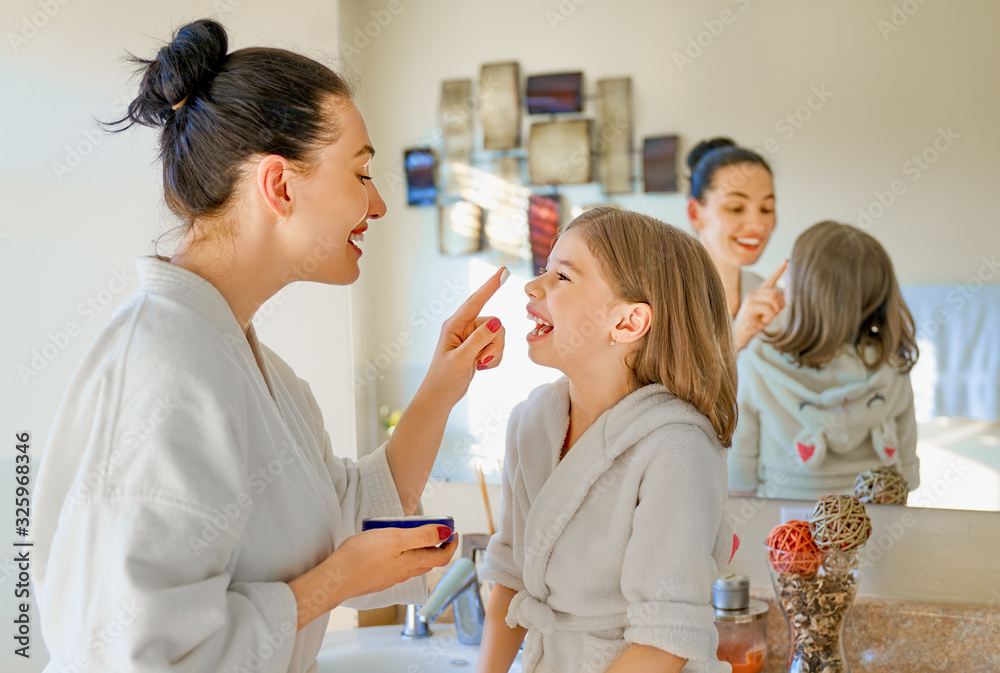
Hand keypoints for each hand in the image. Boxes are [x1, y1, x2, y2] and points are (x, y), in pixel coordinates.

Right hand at [290, 524, 457, 628]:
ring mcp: (392, 576)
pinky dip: (404, 554)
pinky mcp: (380, 577)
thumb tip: (446, 533)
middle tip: (435, 528)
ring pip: (414, 563)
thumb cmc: (362, 557)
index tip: (453, 531)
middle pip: (430, 560)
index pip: (442, 557)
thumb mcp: (395, 538)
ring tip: (413, 533)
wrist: (336, 578)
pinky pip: (399, 566)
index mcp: (413, 563)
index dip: (451, 544)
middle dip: (437, 545)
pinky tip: (392, 546)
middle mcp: (406, 573)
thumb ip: (422, 536)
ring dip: (420, 549)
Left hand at [421, 267, 507, 407]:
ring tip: (480, 365)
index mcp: (454, 325)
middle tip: (481, 361)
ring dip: (494, 353)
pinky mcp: (478, 346)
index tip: (504, 271)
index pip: (476, 301)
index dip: (491, 285)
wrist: (441, 396)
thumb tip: (497, 321)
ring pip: (499, 336)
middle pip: (495, 324)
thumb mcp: (462, 359)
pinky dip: (494, 358)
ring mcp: (472, 336)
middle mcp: (464, 326)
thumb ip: (479, 340)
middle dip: (494, 345)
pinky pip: (497, 346)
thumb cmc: (444, 378)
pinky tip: (481, 367)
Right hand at [733, 260, 787, 351]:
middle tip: (774, 314)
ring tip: (766, 318)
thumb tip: (786, 298)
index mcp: (759, 293)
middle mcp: (754, 293)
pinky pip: (768, 309)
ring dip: (774, 312)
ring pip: (773, 299)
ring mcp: (750, 299)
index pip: (770, 279)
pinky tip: (761, 321)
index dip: (780, 270)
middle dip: (780, 305)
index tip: (787, 260)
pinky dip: (768, 317)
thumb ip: (776, 304)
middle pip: (776, 292)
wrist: (740, 334)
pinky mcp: (749, 306)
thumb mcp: (768, 312)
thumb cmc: (754, 323)